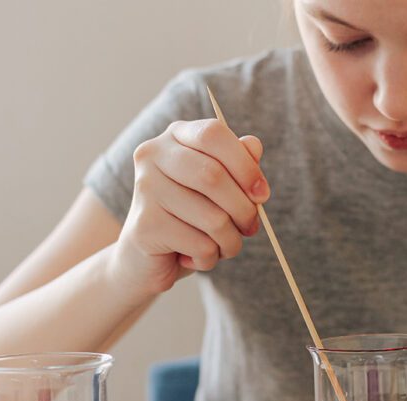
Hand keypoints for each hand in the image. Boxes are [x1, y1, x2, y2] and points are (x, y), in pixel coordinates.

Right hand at [109, 119, 268, 294]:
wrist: (144, 259)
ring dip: (230, 241)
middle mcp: (153, 156)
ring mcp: (145, 189)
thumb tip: (254, 145)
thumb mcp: (219, 189)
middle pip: (214, 176)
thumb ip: (238, 164)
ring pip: (214, 218)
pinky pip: (201, 245)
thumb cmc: (189, 218)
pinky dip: (210, 258)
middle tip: (250, 228)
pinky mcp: (145, 226)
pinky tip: (195, 257)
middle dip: (244, 210)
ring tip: (222, 246)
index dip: (245, 165)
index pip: (213, 134)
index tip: (262, 194)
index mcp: (175, 136)